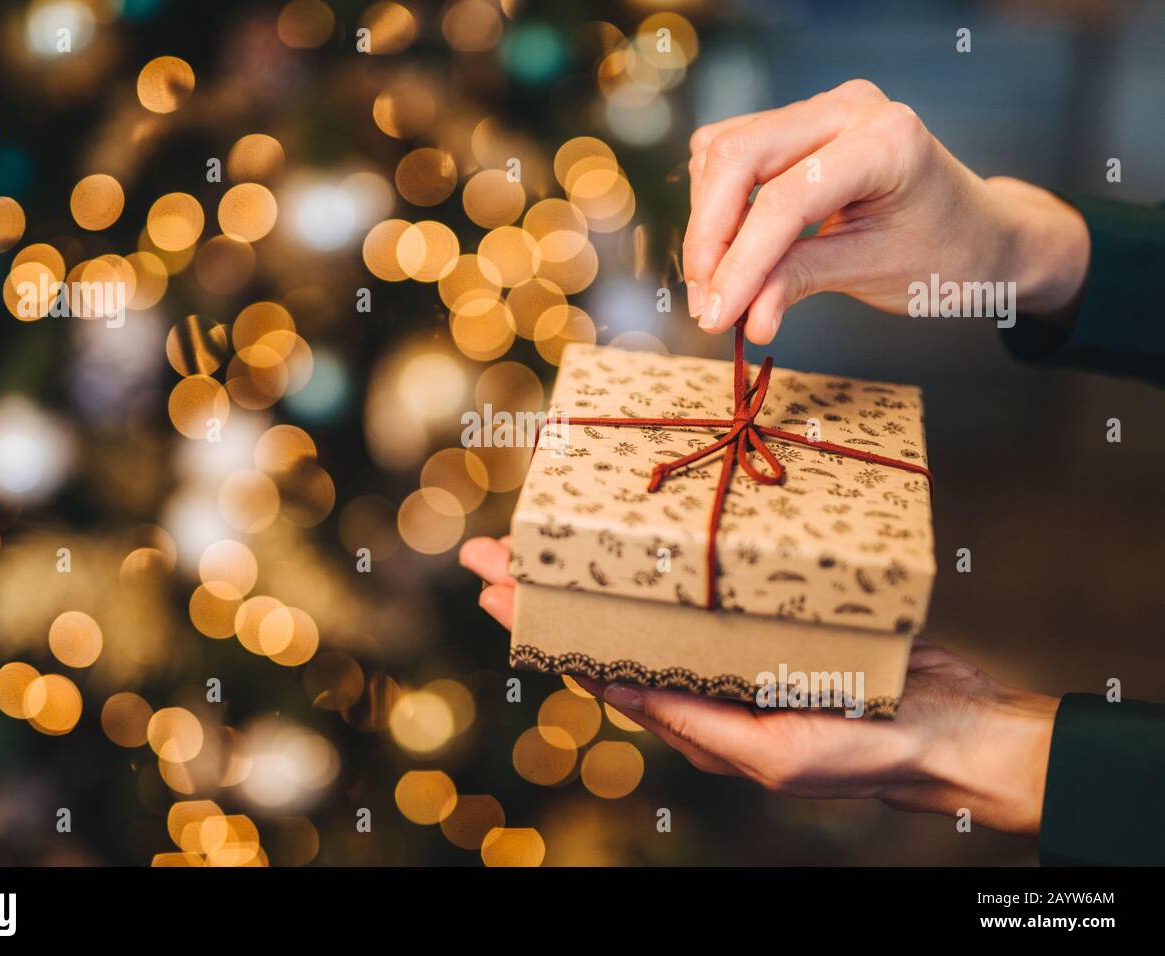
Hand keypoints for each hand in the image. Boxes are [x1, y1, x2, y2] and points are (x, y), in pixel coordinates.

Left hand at [459, 535, 1058, 836]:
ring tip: (541, 533)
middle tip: (490, 549)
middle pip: (607, 627)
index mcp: (695, 719)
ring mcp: (732, 648)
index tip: (494, 588)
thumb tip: (622, 691)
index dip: (541, 626)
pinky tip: (638, 535)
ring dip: (592, 567)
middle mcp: (703, 680)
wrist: (952, 729)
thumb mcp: (774, 751)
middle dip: (545, 589)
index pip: (598, 666)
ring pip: (646, 601)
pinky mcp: (767, 617)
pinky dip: (659, 561)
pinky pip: (701, 585)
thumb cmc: (869, 750)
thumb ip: (699, 723)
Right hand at [683, 78, 1089, 343]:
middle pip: (737, 158)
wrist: (978, 233)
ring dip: (707, 223)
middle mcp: (849, 108)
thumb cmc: (943, 254)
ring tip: (720, 286)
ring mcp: (820, 109)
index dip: (739, 263)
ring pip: (722, 152)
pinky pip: (728, 153)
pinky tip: (731, 249)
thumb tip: (739, 317)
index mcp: (886, 140)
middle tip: (706, 303)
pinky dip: (716, 204)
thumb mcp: (873, 273)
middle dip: (709, 237)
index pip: (785, 199)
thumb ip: (798, 283)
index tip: (716, 317)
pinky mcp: (797, 124)